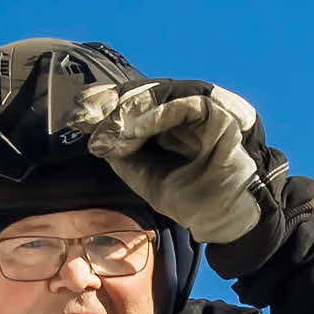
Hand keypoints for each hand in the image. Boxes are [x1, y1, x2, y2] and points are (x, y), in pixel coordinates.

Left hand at [64, 78, 288, 245]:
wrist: (233, 220)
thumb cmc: (198, 200)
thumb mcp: (149, 177)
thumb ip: (127, 155)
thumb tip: (98, 136)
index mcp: (175, 122)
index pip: (139, 104)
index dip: (109, 105)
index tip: (80, 114)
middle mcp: (191, 108)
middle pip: (146, 93)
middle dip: (111, 103)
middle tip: (83, 116)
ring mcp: (209, 106)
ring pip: (162, 94)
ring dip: (129, 111)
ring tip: (104, 128)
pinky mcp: (223, 111)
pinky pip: (184, 103)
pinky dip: (154, 113)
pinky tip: (130, 128)